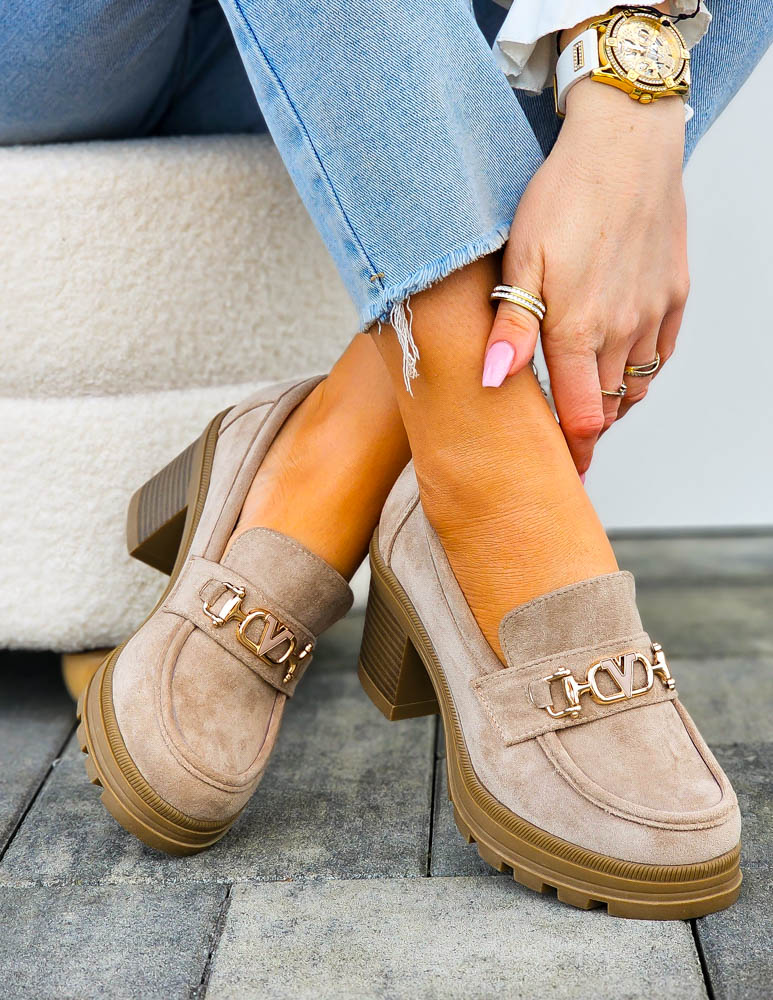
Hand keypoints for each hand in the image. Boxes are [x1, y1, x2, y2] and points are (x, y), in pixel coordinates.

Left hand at [482, 81, 688, 474]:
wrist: (625, 142)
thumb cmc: (561, 195)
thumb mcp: (518, 260)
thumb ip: (510, 328)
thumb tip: (493, 383)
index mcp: (576, 330)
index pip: (578, 418)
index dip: (569, 450)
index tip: (558, 468)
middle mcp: (621, 330)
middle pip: (607, 408)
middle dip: (586, 431)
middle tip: (566, 443)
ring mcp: (654, 312)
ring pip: (636, 385)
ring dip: (612, 403)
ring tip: (586, 405)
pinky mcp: (674, 293)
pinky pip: (662, 353)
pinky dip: (641, 370)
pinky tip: (620, 365)